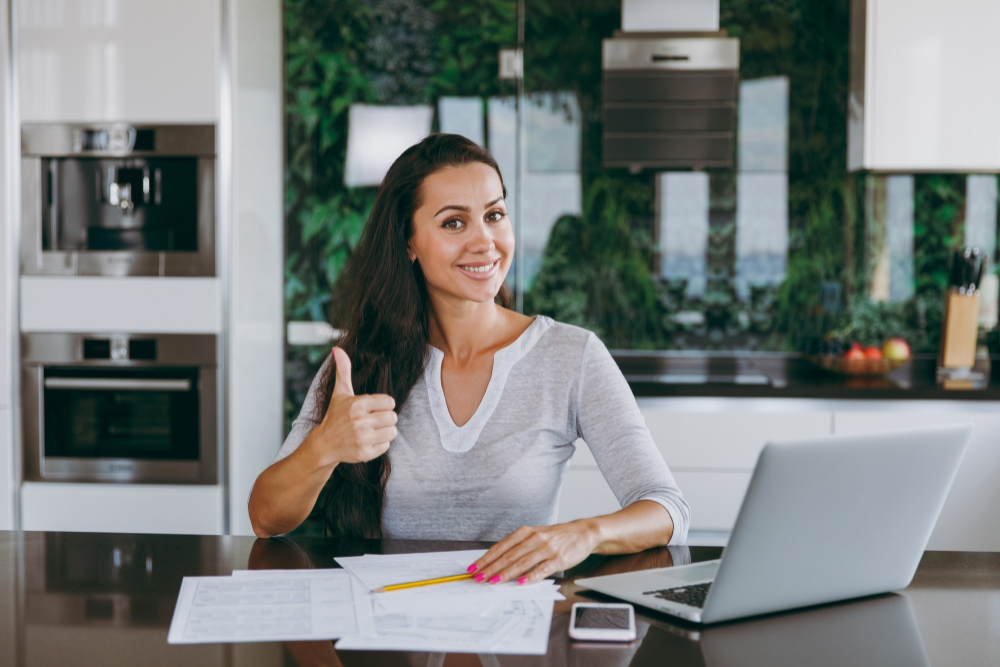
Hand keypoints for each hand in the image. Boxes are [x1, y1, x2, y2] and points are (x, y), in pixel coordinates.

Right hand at [305, 347, 396, 468]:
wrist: (324, 444)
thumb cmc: (335, 415)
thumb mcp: (340, 392)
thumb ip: (343, 370)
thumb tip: (337, 349)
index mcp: (358, 404)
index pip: (390, 402)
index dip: (384, 405)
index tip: (373, 408)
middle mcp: (360, 421)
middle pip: (393, 417)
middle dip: (385, 419)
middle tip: (372, 420)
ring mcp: (362, 438)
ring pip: (392, 432)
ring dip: (385, 431)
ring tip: (371, 431)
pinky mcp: (364, 453)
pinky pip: (386, 446)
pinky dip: (380, 444)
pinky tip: (367, 441)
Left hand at [467, 520, 599, 585]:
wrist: (583, 532)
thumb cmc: (557, 536)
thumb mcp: (535, 535)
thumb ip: (519, 547)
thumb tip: (498, 562)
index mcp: (526, 532)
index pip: (501, 547)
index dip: (486, 558)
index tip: (474, 568)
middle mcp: (535, 538)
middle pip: (509, 555)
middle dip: (491, 567)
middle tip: (478, 577)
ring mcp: (546, 548)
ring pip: (522, 562)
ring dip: (506, 573)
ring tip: (494, 581)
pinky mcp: (558, 558)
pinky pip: (542, 569)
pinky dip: (530, 577)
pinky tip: (521, 583)